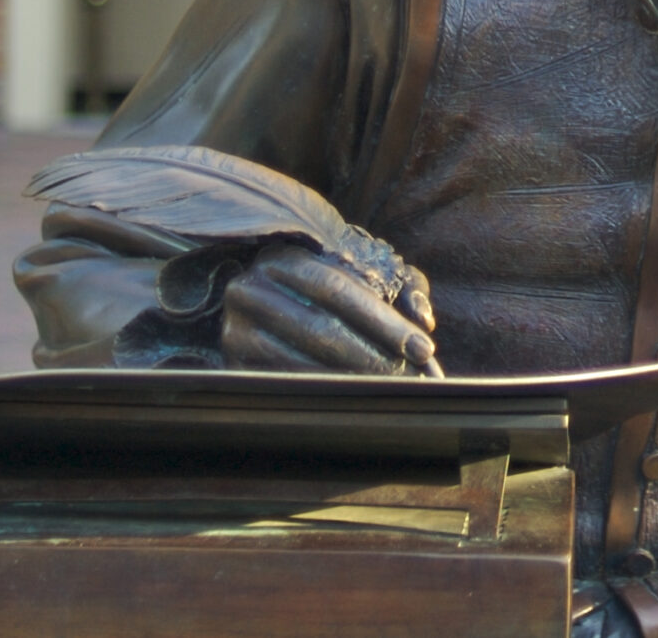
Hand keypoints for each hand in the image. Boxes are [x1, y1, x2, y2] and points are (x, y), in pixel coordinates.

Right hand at [220, 244, 440, 374]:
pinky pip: (287, 386)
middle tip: (412, 377)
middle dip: (374, 356)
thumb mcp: (364, 271)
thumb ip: (402, 285)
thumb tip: (424, 318)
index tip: (423, 348)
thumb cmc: (326, 284)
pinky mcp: (233, 365)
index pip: (338, 290)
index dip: (384, 321)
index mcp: (282, 257)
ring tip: (392, 390)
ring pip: (303, 363)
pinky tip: (358, 399)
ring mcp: (235, 330)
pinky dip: (326, 394)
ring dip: (354, 380)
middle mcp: (250, 289)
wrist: (264, 300)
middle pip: (322, 329)